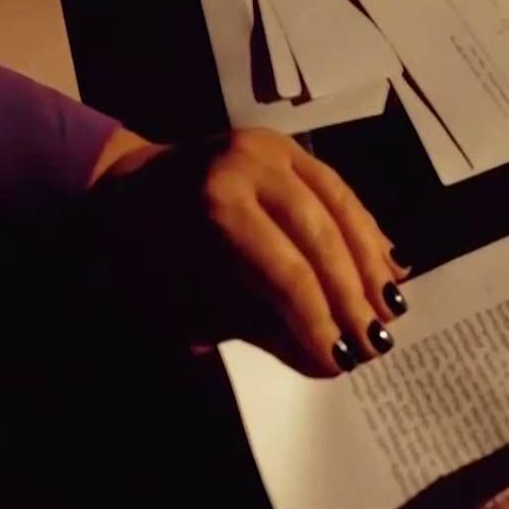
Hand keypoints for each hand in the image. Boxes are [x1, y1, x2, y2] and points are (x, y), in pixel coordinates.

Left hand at [88, 127, 409, 375]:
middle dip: (352, 296)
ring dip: (369, 263)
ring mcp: (272, 146)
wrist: (114, 193)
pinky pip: (337, 189)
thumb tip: (326, 360)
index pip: (284, 270)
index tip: (342, 362)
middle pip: (320, 236)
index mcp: (213, 202)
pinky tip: (387, 266)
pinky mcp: (286, 146)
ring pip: (340, 206)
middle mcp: (248, 162)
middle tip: (379, 343)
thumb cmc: (138, 261)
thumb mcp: (181, 308)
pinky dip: (364, 229)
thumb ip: (254, 331)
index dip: (317, 320)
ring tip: (394, 311)